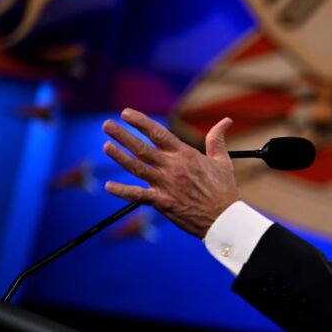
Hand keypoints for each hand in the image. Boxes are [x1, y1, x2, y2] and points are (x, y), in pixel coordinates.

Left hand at [102, 108, 238, 237]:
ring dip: (120, 157)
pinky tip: (109, 186)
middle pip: (143, 148)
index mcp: (186, 155)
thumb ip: (217, 139)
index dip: (140, 122)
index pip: (158, 133)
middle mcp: (173, 167)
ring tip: (106, 146)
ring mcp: (166, 185)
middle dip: (123, 135)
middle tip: (106, 125)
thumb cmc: (224, 190)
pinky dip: (123, 191)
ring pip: (137, 168)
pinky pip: (139, 196)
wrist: (224, 218)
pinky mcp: (163, 202)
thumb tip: (226, 120)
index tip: (125, 113)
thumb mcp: (222, 161)